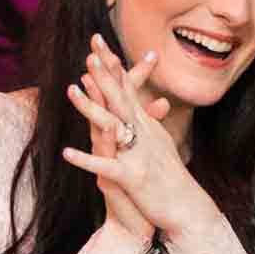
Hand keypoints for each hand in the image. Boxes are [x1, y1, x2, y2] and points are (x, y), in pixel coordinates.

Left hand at [63, 34, 204, 242]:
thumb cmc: (171, 179)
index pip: (127, 90)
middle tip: (89, 53)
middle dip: (104, 75)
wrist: (188, 208)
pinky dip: (86, 159)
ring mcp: (138, 154)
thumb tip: (150, 102)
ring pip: (111, 125)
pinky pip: (105, 166)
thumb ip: (151, 123)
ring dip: (89, 107)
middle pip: (120, 99)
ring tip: (70, 90)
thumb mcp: (160, 145)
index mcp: (147, 127)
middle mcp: (144, 135)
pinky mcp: (132, 177)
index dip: (112, 67)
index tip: (98, 45)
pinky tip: (66, 153)